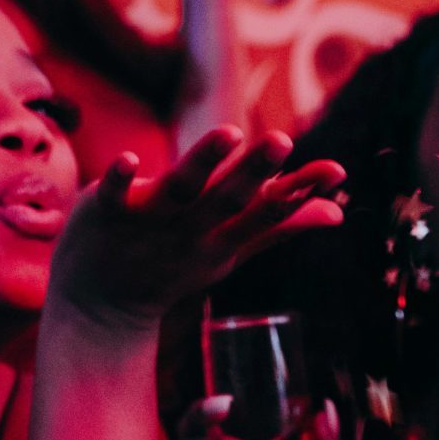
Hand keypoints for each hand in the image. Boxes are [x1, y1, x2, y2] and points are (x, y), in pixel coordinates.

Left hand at [48, 127, 344, 332]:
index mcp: (222, 239)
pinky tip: (129, 158)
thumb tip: (339, 211)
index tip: (336, 170)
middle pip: (227, 199)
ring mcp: (148, 221)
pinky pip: (114, 194)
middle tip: (283, 141)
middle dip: (254, 172)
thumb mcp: (230, 250)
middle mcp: (190, 230)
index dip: (298, 192)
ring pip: (180, 189)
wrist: (99, 307)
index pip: (265, 214)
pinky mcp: (107, 211)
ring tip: (230, 133)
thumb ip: (280, 225)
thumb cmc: (172, 267)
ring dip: (204, 163)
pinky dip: (121, 178)